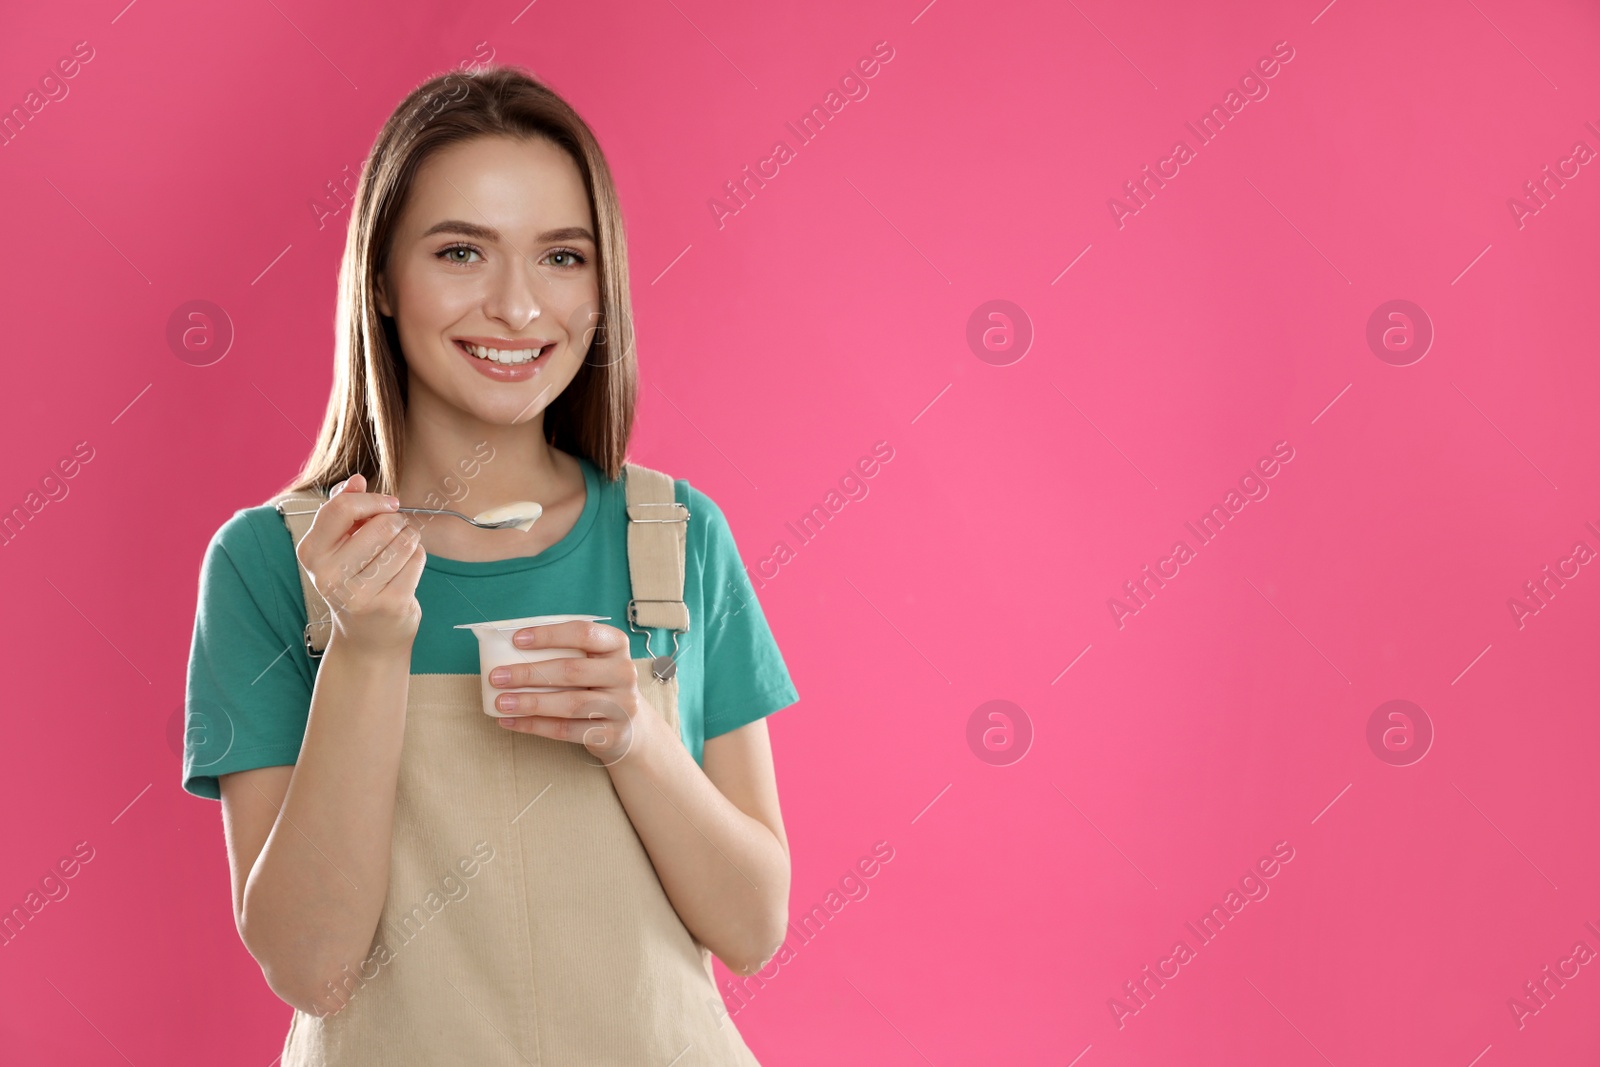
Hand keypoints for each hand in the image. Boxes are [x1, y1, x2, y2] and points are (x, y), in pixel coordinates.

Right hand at [295, 473, 425, 655]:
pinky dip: (417, 558)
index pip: (342, 508)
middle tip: (396, 532)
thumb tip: (356, 480)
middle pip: (382, 524)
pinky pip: (416, 560)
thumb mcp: (339, 546)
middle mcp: (329, 575)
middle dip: (397, 521)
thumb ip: (344, 510)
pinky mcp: (389, 604)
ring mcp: (359, 593)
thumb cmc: (354, 581)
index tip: (388, 504)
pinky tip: (406, 569)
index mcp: (312, 553)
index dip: (373, 500)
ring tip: (400, 551)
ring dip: (409, 538)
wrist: (366, 638)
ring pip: (403, 541)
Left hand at [488, 620, 660, 766]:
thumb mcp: (591, 661)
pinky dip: (534, 726)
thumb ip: (562, 651)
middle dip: (529, 673)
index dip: (549, 635)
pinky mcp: (612, 734)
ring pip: (569, 704)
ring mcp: (621, 705)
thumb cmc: (597, 685)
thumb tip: (507, 646)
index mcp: (616, 645)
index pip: (583, 633)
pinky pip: (567, 730)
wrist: (630, 726)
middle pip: (572, 671)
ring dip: (529, 703)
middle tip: (497, 676)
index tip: (516, 639)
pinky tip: (511, 722)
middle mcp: (624, 673)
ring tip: (501, 702)